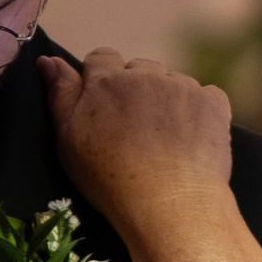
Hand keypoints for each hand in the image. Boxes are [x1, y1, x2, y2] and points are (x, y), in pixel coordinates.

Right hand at [42, 49, 232, 230]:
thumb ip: (60, 93)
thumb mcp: (68, 138)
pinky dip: (198, 111)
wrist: (167, 204)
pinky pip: (205, 95)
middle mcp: (146, 74)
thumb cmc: (108, 177)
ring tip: (163, 140)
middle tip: (134, 129)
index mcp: (107, 80)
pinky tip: (190, 139)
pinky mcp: (213, 103)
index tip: (104, 107)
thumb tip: (48, 59)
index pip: (101, 57)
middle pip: (139, 69)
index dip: (101, 80)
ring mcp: (183, 86)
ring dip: (167, 100)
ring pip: (172, 82)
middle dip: (136, 89)